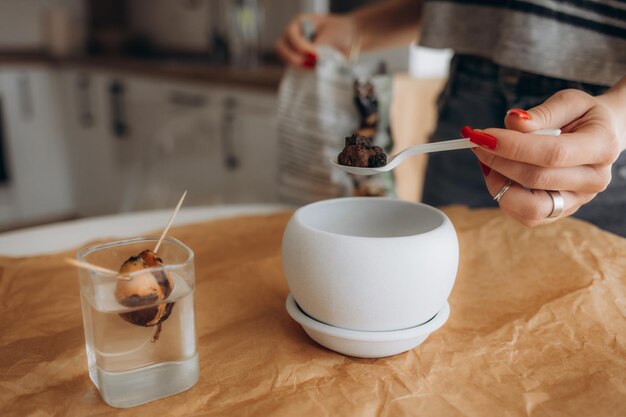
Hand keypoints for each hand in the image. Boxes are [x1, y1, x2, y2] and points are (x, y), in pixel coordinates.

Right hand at [274, 14, 355, 67]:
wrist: (348, 38)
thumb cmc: (339, 31)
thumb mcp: (331, 35)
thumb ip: (320, 46)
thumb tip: (313, 60)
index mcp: (299, 23)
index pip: (290, 34)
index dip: (300, 46)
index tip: (315, 56)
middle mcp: (292, 36)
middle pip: (280, 47)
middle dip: (293, 58)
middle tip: (309, 65)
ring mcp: (293, 50)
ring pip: (285, 60)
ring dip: (297, 66)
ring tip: (313, 70)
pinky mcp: (299, 62)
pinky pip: (293, 70)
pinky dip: (301, 73)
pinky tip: (313, 75)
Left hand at [465, 88, 622, 226]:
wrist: (599, 137)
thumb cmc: (581, 117)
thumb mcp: (569, 102)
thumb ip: (542, 113)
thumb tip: (513, 123)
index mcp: (601, 147)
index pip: (552, 153)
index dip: (513, 146)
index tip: (484, 135)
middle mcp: (593, 180)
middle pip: (537, 180)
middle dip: (498, 161)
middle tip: (478, 143)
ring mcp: (577, 200)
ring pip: (530, 208)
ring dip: (499, 185)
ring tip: (488, 161)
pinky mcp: (560, 212)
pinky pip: (526, 217)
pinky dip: (505, 197)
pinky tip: (498, 174)